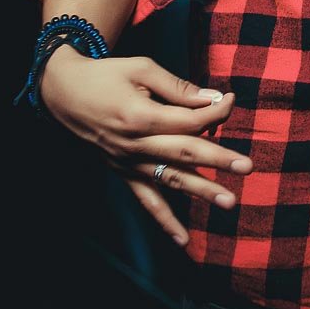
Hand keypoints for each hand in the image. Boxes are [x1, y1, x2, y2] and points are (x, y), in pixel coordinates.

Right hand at [41, 46, 253, 245]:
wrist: (61, 93)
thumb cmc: (105, 75)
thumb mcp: (141, 68)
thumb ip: (177, 87)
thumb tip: (211, 98)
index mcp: (140, 116)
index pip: (189, 120)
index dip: (215, 111)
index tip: (231, 99)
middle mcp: (135, 144)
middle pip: (185, 152)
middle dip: (219, 159)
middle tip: (247, 167)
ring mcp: (128, 162)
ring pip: (171, 179)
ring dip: (201, 191)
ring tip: (229, 203)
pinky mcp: (122, 173)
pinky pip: (146, 200)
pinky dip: (164, 220)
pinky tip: (182, 240)